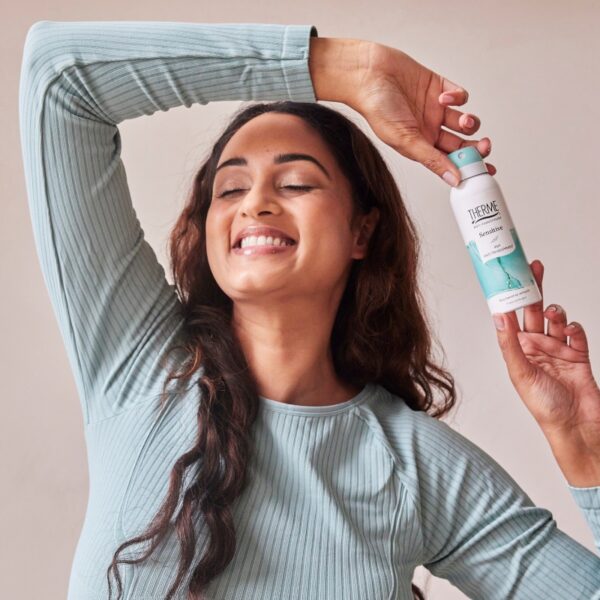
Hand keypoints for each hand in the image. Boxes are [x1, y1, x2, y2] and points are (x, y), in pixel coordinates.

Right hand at [351, 42, 494, 185]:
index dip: (468, 167)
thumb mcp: (405, 141)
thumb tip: (454, 180)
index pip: (449, 162)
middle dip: (475, 147)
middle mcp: (429, 130)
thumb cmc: (377, 110)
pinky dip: (457, 97)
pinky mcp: (439, 87)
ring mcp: (435, 109)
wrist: (368, 75)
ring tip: (461, 121)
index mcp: (420, 147)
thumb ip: (432, 160)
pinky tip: (444, 97)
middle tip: (483, 146)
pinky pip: (460, 95)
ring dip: (469, 123)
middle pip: (461, 144)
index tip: (485, 169)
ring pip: (464, 121)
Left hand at [492, 259, 599, 456]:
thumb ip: (510, 344)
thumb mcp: (520, 373)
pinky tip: (570, 330)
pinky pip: (576, 333)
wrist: (577, 426)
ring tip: (552, 314)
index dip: (510, 297)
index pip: (511, 317)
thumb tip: (499, 316)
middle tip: (534, 268)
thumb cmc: (544, 406)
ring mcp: (558, 350)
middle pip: (533, 311)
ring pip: (556, 319)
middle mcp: (536, 347)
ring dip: (555, 312)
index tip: (508, 277)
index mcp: (517, 350)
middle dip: (534, 289)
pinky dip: (574, 328)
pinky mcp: (578, 355)